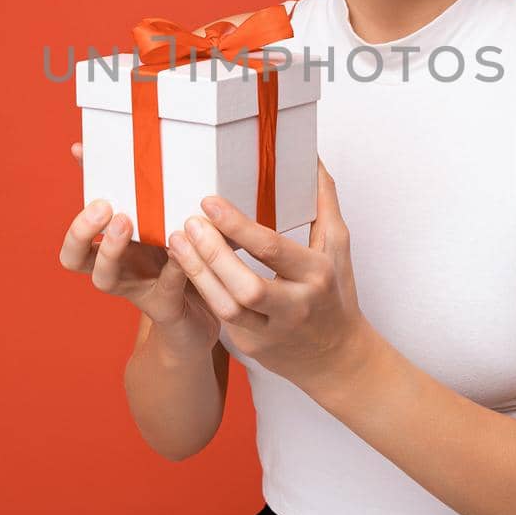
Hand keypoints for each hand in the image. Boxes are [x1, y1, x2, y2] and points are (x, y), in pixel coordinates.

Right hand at [57, 141, 220, 359]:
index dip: (75, 219)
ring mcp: (137, 290)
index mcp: (109, 251)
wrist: (208, 310)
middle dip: (81, 233)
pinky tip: (180, 246)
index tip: (94, 194)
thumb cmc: (176, 259)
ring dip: (111, 250)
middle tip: (105, 208)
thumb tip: (86, 147)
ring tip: (126, 222)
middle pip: (75, 260)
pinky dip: (172, 266)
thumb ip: (129, 190)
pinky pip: (165, 287)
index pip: (74, 241)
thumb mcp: (155, 223)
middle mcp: (115, 272)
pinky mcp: (167, 306)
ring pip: (105, 279)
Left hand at [165, 159, 373, 389]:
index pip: (272, 249)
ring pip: (226, 308)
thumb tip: (312, 158)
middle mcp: (295, 306)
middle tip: (188, 224)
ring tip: (178, 243)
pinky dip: (202, 291)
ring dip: (198, 275)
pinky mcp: (252, 346)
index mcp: (315, 275)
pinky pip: (221, 318)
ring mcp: (271, 330)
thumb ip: (323, 201)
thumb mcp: (337, 247)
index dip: (237, 226)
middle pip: (246, 286)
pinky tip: (185, 267)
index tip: (209, 202)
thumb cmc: (334, 293)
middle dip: (212, 255)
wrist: (336, 357)